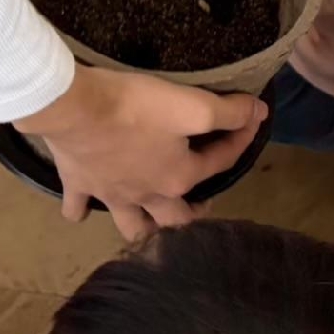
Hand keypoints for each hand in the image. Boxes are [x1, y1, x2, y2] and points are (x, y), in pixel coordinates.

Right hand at [15, 65, 267, 239]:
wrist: (75, 106)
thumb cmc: (137, 106)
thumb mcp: (193, 105)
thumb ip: (229, 112)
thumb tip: (258, 113)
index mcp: (178, 179)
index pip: (220, 163)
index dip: (242, 137)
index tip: (253, 116)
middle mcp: (146, 195)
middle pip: (176, 219)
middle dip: (193, 215)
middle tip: (201, 205)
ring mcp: (110, 194)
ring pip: (131, 225)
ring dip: (143, 228)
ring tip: (150, 222)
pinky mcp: (78, 183)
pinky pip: (77, 207)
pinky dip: (80, 211)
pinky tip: (80, 211)